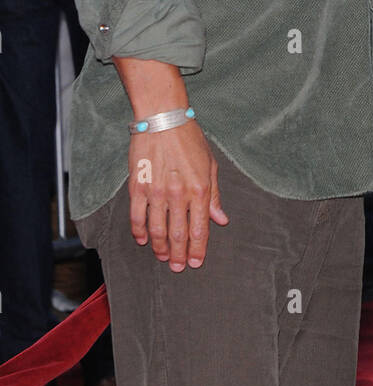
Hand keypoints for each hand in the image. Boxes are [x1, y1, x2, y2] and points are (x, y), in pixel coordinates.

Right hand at [128, 120, 227, 270]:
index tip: (196, 262)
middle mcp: (179, 194)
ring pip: (157, 230)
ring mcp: (156, 192)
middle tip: (178, 267)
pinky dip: (140, 231)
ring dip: (160, 247)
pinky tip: (143, 240)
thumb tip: (221, 219)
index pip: (200, 228)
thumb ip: (214, 195)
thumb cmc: (189, 139)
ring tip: (163, 257)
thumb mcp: (211, 165)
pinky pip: (137, 216)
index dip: (198, 249)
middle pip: (178, 234)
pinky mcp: (138, 186)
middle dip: (179, 255)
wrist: (163, 118)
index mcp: (199, 189)